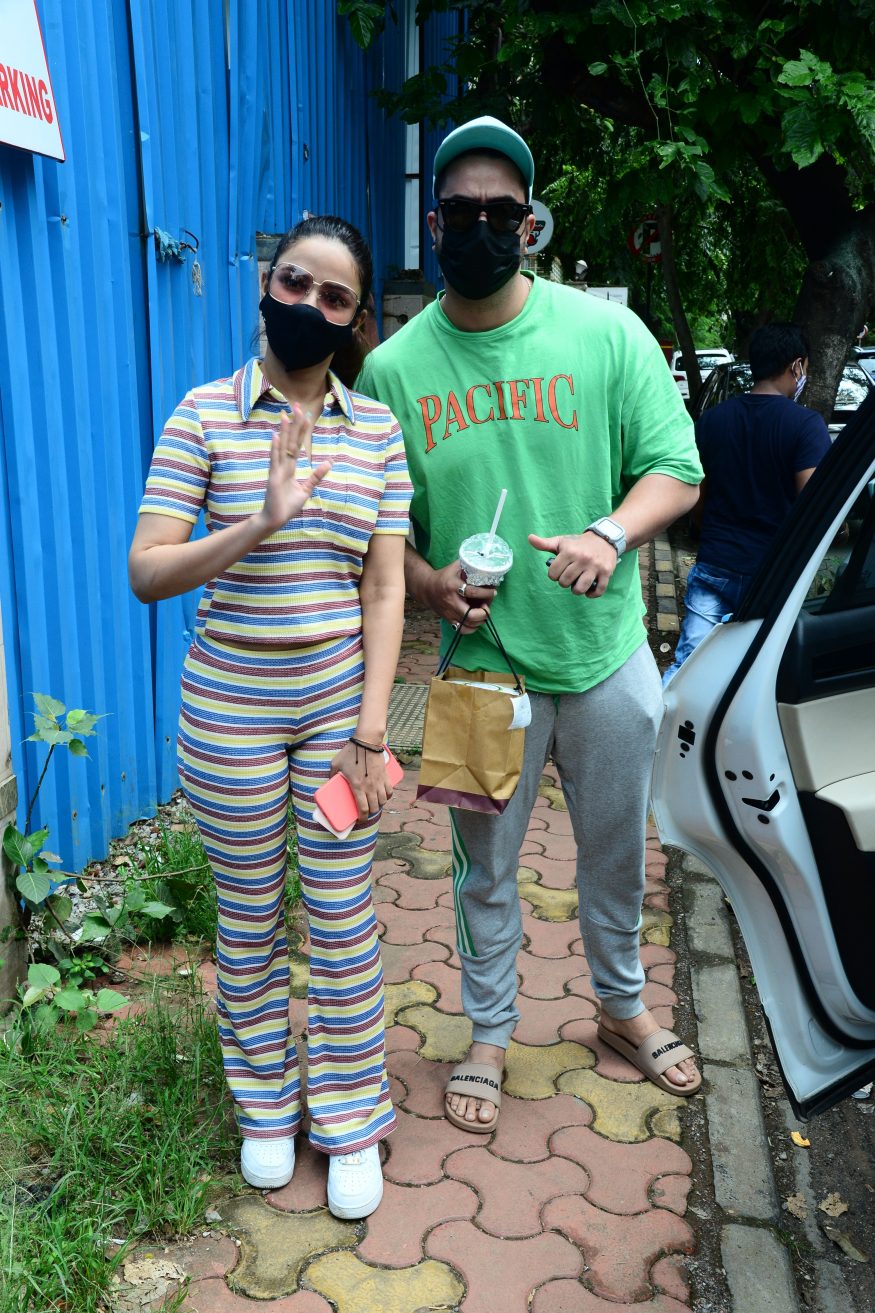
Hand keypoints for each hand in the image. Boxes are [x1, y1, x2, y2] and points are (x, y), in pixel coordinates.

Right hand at [257, 407, 331, 534]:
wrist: (276, 519)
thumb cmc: (288, 505)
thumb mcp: (306, 489)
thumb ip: (316, 475)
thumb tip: (329, 462)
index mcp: (290, 467)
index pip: (297, 444)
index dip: (302, 430)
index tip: (306, 415)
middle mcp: (283, 465)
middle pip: (290, 441)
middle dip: (294, 424)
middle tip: (297, 406)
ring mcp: (277, 470)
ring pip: (282, 447)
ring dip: (283, 432)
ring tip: (285, 415)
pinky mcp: (273, 477)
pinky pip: (275, 461)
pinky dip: (275, 449)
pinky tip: (275, 436)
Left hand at [330, 740, 392, 821]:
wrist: (366, 742)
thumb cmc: (350, 752)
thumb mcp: (336, 763)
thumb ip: (331, 774)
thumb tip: (328, 781)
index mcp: (358, 786)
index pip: (363, 809)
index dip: (362, 818)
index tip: (359, 820)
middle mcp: (370, 787)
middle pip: (374, 807)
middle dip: (370, 812)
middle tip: (366, 811)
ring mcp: (379, 782)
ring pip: (383, 801)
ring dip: (379, 805)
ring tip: (374, 804)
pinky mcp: (385, 776)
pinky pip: (390, 791)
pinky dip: (388, 796)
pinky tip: (384, 796)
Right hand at [424, 560, 496, 632]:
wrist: (426, 588)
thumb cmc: (445, 576)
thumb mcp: (456, 566)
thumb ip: (470, 564)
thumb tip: (488, 564)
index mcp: (452, 586)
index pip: (472, 592)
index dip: (486, 593)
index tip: (493, 591)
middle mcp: (450, 602)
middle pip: (470, 615)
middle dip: (484, 613)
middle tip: (486, 606)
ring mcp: (449, 613)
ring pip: (468, 625)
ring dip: (480, 620)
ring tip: (482, 612)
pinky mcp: (448, 620)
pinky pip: (462, 630)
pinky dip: (472, 628)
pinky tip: (476, 621)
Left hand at [528, 531, 617, 597]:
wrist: (604, 538)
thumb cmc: (578, 543)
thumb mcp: (561, 541)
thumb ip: (545, 543)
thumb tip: (530, 538)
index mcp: (569, 551)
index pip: (553, 573)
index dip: (554, 575)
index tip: (558, 572)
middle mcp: (582, 559)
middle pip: (565, 582)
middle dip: (564, 582)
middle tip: (568, 577)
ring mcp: (595, 566)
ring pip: (580, 588)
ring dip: (576, 590)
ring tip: (577, 585)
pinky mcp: (606, 572)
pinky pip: (598, 590)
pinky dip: (592, 594)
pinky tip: (588, 591)